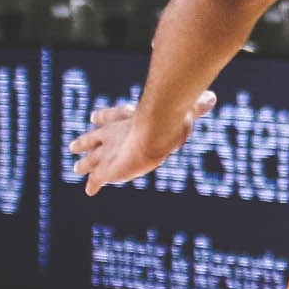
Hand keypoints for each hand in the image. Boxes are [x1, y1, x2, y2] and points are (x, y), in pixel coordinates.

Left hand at [71, 90, 217, 194]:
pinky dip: (93, 184)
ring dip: (84, 163)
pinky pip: (97, 179)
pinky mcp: (109, 169)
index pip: (113, 116)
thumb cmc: (170, 121)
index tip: (94, 116)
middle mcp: (116, 134)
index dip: (105, 117)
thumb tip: (213, 98)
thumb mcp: (186, 111)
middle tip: (74, 145)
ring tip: (76, 168)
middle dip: (87, 141)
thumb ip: (197, 107)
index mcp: (130, 120)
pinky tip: (89, 191)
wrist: (157, 132)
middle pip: (96, 137)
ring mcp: (110, 152)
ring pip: (91, 158)